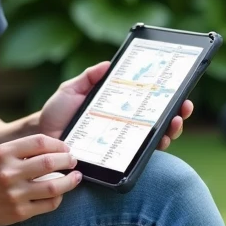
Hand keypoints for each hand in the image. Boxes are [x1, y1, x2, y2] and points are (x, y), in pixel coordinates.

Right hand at [0, 134, 81, 225]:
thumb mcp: (1, 155)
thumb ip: (25, 148)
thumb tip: (60, 148)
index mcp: (4, 153)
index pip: (40, 142)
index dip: (58, 144)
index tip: (66, 149)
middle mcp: (9, 173)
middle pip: (50, 163)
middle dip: (68, 161)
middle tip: (73, 161)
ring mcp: (15, 194)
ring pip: (54, 187)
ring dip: (70, 181)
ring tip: (76, 176)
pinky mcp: (20, 212)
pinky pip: (49, 204)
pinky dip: (59, 197)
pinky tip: (59, 193)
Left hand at [38, 61, 193, 150]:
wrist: (42, 140)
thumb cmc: (57, 114)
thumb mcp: (72, 90)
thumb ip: (89, 77)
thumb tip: (107, 64)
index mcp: (119, 107)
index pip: (149, 102)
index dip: (167, 97)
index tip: (179, 89)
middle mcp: (126, 127)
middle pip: (160, 121)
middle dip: (178, 114)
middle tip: (183, 106)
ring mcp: (123, 145)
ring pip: (157, 140)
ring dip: (172, 131)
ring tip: (175, 123)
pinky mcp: (116, 161)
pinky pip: (139, 158)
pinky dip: (153, 150)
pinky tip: (159, 142)